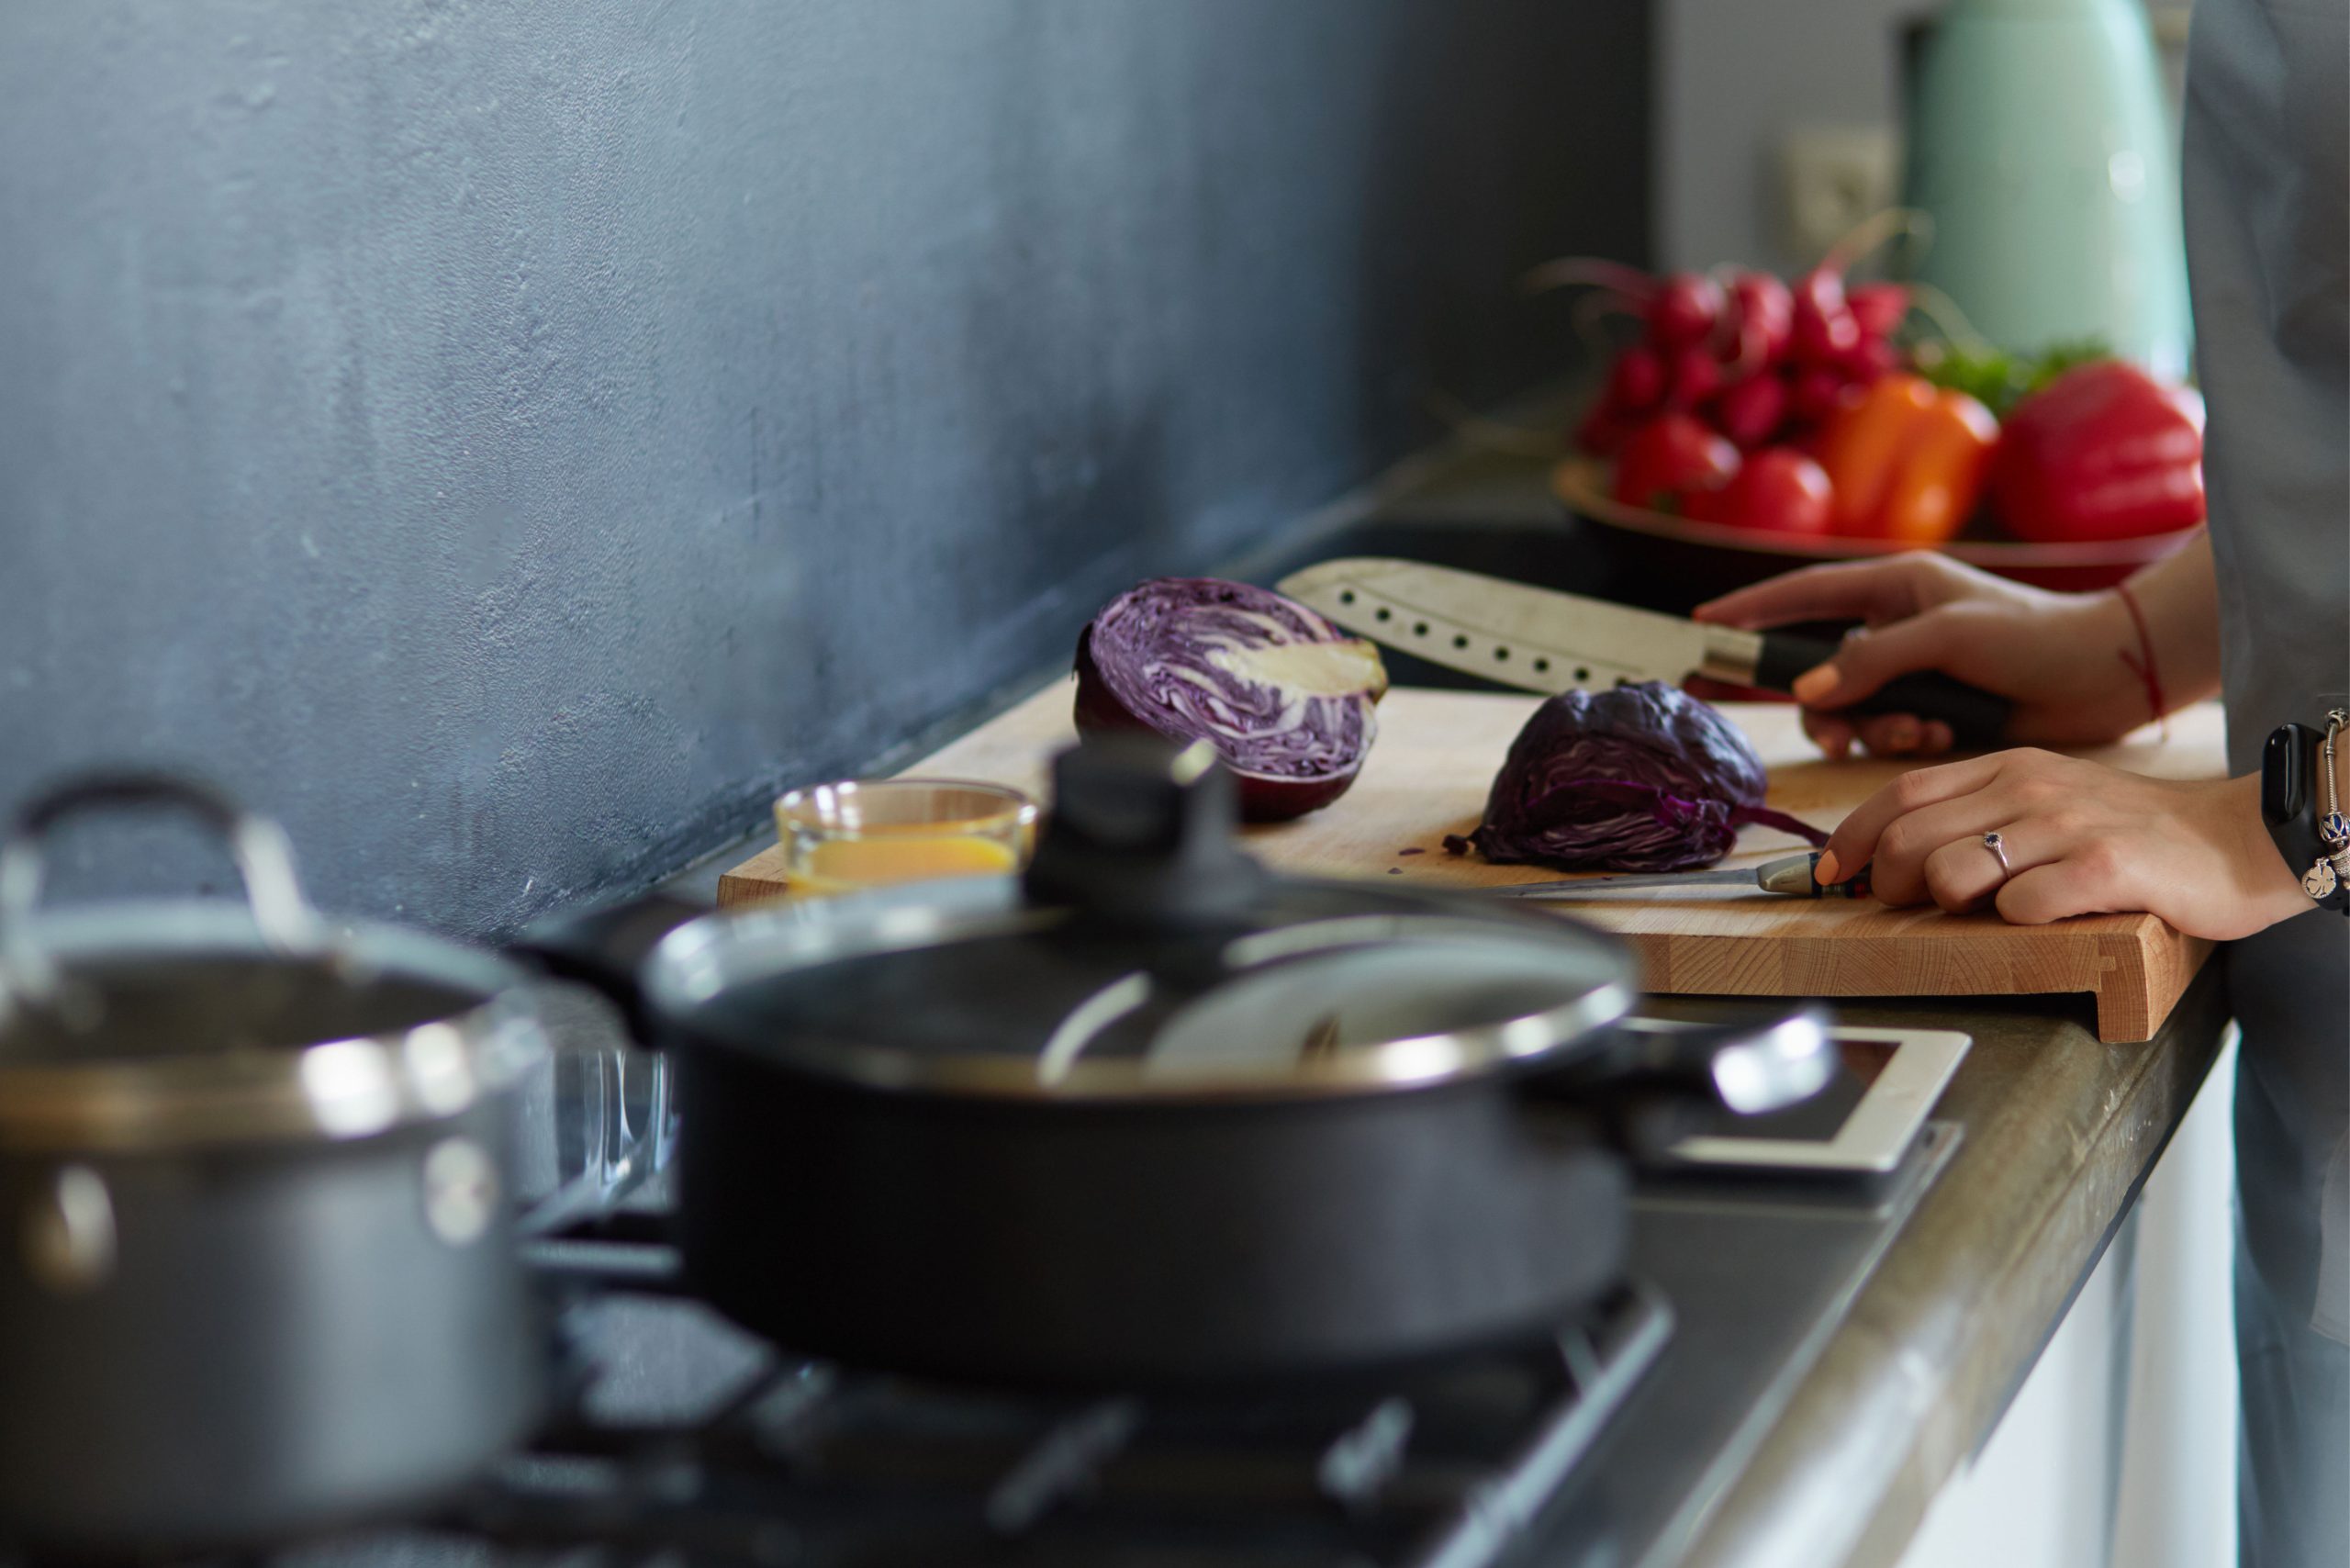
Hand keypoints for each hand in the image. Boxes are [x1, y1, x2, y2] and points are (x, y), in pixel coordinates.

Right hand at [1694, 552, 2146, 758]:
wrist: (2105, 676)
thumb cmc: (2034, 636)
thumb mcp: (1947, 636)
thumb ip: (1873, 661)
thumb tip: (1808, 691)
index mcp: (1896, 585)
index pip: (1805, 593)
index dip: (1751, 609)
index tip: (1703, 627)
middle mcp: (1895, 625)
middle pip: (1817, 667)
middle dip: (1823, 704)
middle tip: (1832, 734)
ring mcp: (1911, 668)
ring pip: (1848, 707)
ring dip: (1870, 727)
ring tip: (1912, 733)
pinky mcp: (1931, 706)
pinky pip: (1885, 728)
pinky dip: (1902, 738)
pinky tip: (1939, 733)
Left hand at [1816, 750, 2309, 939]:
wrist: (2238, 838)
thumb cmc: (2131, 833)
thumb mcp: (2046, 801)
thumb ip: (1977, 817)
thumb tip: (1889, 857)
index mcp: (2008, 767)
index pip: (1899, 794)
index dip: (1850, 838)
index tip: (1829, 874)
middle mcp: (2030, 787)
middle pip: (1908, 840)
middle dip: (1887, 885)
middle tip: (1908, 908)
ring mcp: (2067, 826)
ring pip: (1950, 873)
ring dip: (1952, 907)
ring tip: (1990, 910)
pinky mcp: (2105, 868)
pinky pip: (2019, 906)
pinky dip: (2018, 924)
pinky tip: (2049, 917)